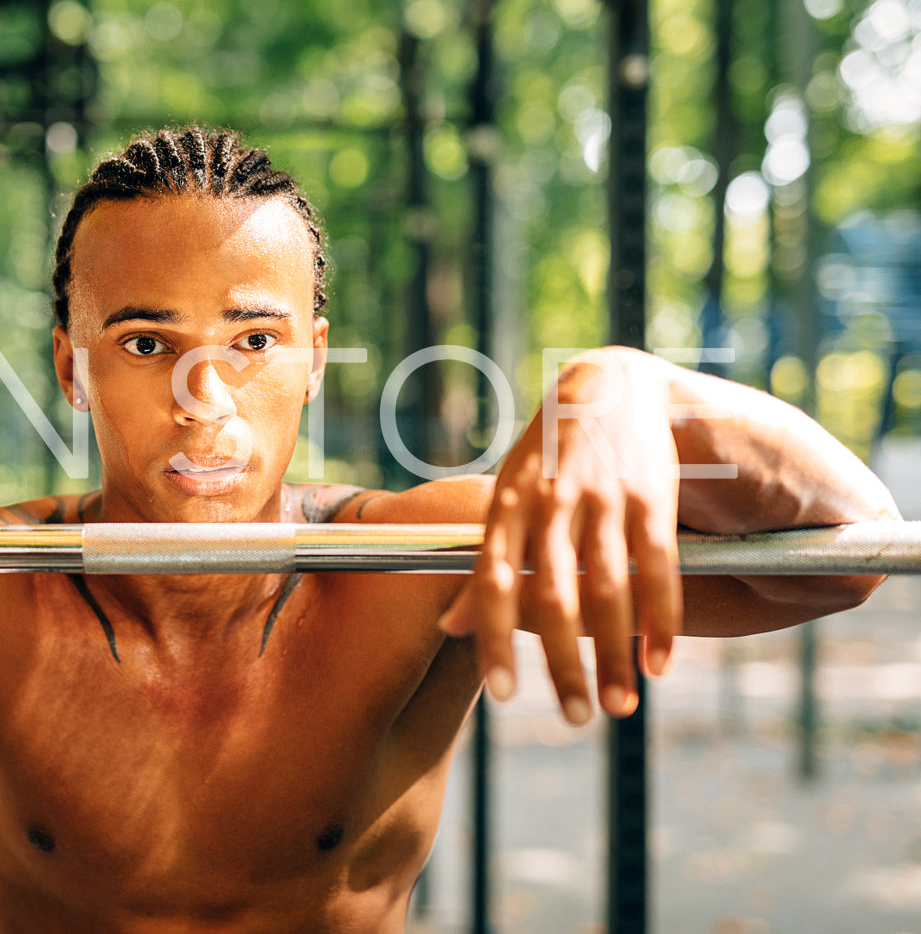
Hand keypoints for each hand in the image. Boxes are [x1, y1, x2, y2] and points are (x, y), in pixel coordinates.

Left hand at [439, 348, 682, 723]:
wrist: (609, 386)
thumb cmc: (544, 461)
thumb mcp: (504, 502)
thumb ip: (483, 565)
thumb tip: (446, 629)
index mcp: (506, 508)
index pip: (493, 581)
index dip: (496, 638)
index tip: (503, 696)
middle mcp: (550, 504)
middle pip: (554, 596)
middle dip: (564, 664)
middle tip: (574, 720)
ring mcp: (602, 499)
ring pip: (608, 589)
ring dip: (614, 654)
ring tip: (618, 707)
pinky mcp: (650, 498)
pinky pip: (657, 568)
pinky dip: (661, 620)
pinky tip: (659, 665)